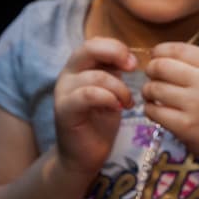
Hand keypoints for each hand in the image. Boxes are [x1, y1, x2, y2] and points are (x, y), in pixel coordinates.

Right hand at [53, 38, 136, 177]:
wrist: (84, 156)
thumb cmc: (100, 122)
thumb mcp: (112, 91)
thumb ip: (115, 72)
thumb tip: (131, 58)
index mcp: (80, 66)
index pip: (95, 42)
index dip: (117, 47)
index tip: (134, 63)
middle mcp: (68, 74)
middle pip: (88, 48)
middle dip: (116, 53)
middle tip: (133, 68)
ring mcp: (64, 91)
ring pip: (95, 75)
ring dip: (119, 87)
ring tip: (128, 102)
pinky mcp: (64, 110)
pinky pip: (88, 95)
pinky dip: (108, 98)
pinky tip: (118, 108)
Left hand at [142, 43, 198, 166]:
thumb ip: (197, 63)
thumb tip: (160, 54)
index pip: (179, 49)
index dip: (160, 50)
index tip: (155, 56)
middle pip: (162, 66)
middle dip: (151, 69)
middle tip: (151, 76)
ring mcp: (196, 105)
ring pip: (154, 88)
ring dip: (147, 90)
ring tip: (152, 94)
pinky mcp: (185, 126)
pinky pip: (154, 110)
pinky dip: (149, 108)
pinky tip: (156, 109)